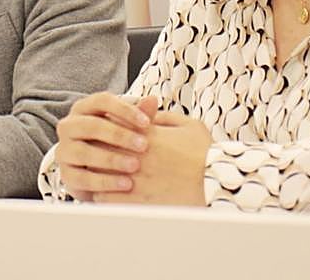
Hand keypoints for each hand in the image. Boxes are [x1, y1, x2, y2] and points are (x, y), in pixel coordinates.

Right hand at [54, 92, 156, 200]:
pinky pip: (82, 178)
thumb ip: (140, 115)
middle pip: (91, 125)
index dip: (124, 110)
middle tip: (143, 146)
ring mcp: (64, 150)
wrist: (95, 171)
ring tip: (135, 166)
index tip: (147, 124)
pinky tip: (126, 184)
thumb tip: (153, 100)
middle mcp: (69, 126)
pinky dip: (105, 182)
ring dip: (111, 159)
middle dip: (119, 135)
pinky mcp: (66, 175)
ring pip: (84, 152)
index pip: (101, 100)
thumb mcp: (127, 126)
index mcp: (83, 108)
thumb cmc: (114, 142)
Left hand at [95, 110, 210, 205]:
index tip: (105, 130)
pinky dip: (101, 194)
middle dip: (95, 147)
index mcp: (146, 134)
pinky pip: (106, 197)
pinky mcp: (137, 201)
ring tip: (95, 172)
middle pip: (100, 146)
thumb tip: (147, 108)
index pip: (112, 123)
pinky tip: (104, 193)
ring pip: (98, 172)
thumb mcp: (188, 125)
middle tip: (93, 150)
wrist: (216, 185)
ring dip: (95, 171)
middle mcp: (136, 155)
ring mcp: (135, 178)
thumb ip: (163, 116)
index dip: (105, 126)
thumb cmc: (205, 153)